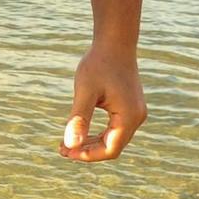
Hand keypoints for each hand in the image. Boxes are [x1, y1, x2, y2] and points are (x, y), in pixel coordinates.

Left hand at [61, 42, 147, 161]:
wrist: (115, 43)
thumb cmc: (98, 64)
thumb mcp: (85, 91)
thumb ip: (79, 118)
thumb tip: (70, 145)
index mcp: (129, 116)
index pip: (110, 149)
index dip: (87, 155)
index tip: (66, 151)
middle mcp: (136, 117)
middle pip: (112, 146)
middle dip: (87, 151)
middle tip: (62, 149)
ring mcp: (135, 113)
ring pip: (113, 139)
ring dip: (91, 144)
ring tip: (67, 144)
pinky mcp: (130, 108)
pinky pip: (114, 129)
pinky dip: (97, 133)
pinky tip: (79, 131)